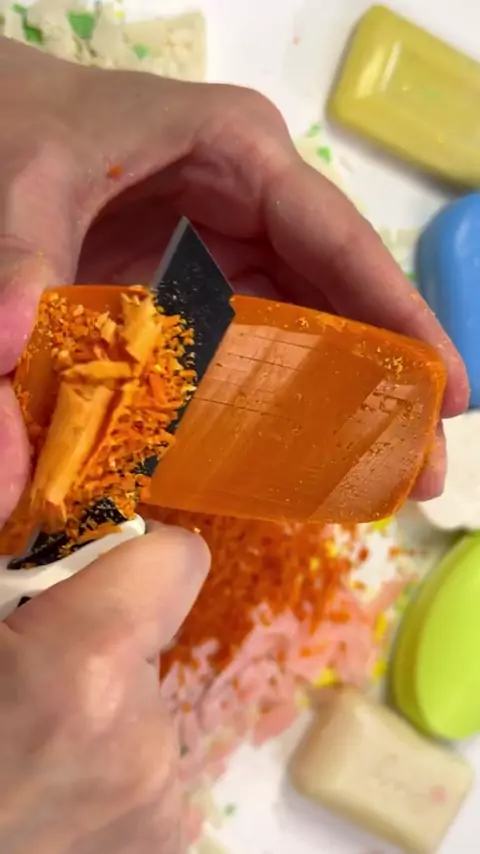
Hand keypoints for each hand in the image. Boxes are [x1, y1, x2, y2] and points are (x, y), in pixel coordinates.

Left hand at [0, 38, 468, 526]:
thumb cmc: (19, 120)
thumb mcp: (26, 181)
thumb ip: (20, 267)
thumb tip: (4, 376)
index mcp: (239, 154)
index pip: (339, 241)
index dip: (401, 316)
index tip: (448, 391)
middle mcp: (249, 204)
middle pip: (338, 296)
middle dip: (382, 380)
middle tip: (421, 468)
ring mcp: (223, 249)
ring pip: (302, 327)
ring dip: (337, 399)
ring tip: (377, 473)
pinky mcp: (194, 287)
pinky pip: (248, 345)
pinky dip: (271, 397)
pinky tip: (290, 452)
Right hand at [0, 523, 209, 853]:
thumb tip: (8, 426)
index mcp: (83, 668)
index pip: (175, 558)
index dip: (129, 557)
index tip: (81, 578)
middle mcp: (142, 742)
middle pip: (147, 642)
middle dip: (91, 648)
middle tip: (17, 685)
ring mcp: (156, 807)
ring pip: (142, 711)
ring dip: (92, 718)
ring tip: (20, 753)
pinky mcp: (160, 849)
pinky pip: (146, 776)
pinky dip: (102, 776)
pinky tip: (41, 798)